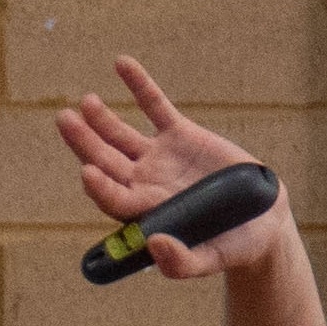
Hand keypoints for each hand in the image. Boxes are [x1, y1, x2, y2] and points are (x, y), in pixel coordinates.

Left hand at [56, 54, 289, 277]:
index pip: (114, 200)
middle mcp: (145, 183)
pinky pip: (155, 105)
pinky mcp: (180, 135)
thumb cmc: (235, 246)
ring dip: (100, 118)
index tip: (86, 173)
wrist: (261, 220)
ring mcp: (159, 157)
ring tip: (84, 102)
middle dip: (84, 143)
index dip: (100, 188)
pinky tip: (121, 62)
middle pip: (106, 162)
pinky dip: (139, 85)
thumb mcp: (214, 259)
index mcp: (147, 213)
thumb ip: (184, 263)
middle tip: (65, 121)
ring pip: (121, 135)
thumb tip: (154, 246)